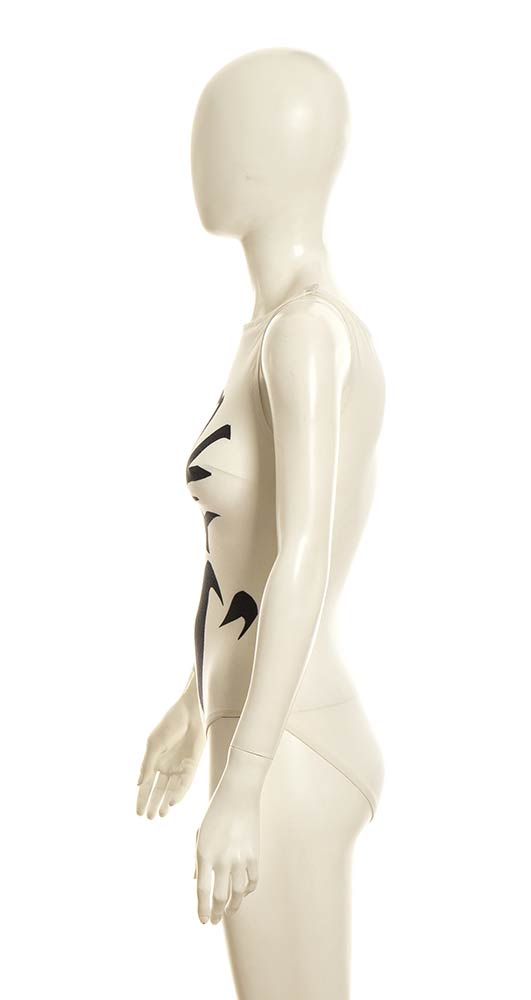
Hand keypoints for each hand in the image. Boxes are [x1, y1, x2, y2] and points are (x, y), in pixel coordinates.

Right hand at [137, 693, 204, 819]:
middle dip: (152, 803)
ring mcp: (179, 767)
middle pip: (158, 790)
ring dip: (165, 801)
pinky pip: (185, 783)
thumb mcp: (154, 744)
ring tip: (160, 814)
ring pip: (171, 789)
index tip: (138, 813)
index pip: (146, 785)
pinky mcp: (192, 765)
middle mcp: (167, 767)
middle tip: (148, 817)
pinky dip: (179, 793)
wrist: (189, 712)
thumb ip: (147, 764)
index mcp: (154, 762)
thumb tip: (138, 784)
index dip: (141, 798)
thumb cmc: (169, 724)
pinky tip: (172, 801)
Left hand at [195, 746, 268, 923]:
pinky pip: (252, 881)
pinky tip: (243, 893)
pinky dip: (248, 891)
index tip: (204, 921)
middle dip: (217, 913)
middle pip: (220, 897)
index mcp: (203, 854)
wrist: (238, 794)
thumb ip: (198, 859)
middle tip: (216, 921)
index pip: (202, 891)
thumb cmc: (215, 813)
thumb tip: (196, 880)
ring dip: (233, 906)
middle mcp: (221, 859)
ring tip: (229, 911)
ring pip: (238, 893)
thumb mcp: (200, 834)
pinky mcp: (254, 855)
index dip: (203, 910)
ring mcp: (239, 858)